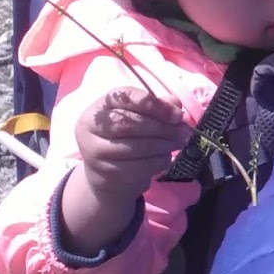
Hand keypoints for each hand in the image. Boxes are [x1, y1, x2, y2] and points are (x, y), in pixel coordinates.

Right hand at [74, 87, 189, 205]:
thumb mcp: (140, 118)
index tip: (177, 115)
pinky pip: (139, 166)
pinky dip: (158, 162)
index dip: (154, 104)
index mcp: (99, 107)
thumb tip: (175, 104)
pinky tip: (166, 159)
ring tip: (178, 144)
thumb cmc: (127, 139)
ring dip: (164, 145)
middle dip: (163, 127)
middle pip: (130, 122)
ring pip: (136, 146)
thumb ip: (157, 107)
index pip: (125, 97)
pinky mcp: (105, 173)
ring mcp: (94, 152)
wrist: (109, 176)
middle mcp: (90, 127)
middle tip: (184, 132)